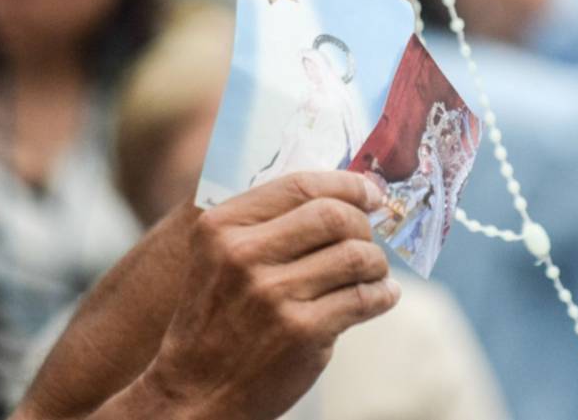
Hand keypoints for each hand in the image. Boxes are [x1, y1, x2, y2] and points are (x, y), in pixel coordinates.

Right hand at [140, 171, 399, 419]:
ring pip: (355, 255)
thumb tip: (340, 192)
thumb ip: (264, 221)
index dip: (347, 185)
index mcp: (222, 226)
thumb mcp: (217, 257)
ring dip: (376, 262)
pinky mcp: (301, 331)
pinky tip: (382, 295)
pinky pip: (363, 298)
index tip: (370, 192)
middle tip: (370, 238)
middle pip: (334, 215)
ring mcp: (273, 294)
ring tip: (375, 272)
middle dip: (364, 225)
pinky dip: (383, 294)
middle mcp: (244, 255)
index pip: (301, 185)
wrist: (195, 392)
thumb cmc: (217, 319)